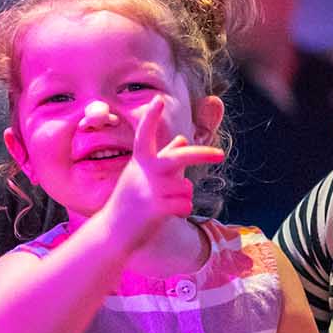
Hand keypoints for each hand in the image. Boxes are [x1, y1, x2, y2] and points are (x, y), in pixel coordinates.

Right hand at [96, 95, 225, 237]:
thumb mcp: (142, 175)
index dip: (150, 118)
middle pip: (179, 158)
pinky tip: (168, 215)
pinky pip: (185, 205)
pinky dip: (182, 211)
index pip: (144, 135)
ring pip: (186, 187)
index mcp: (139, 161)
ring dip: (183, 197)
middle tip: (220, 155)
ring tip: (165, 204)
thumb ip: (164, 155)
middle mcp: (144, 173)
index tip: (157, 100)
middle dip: (202, 154)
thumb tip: (183, 139)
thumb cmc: (129, 201)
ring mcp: (149, 191)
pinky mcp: (155, 209)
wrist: (112, 232)